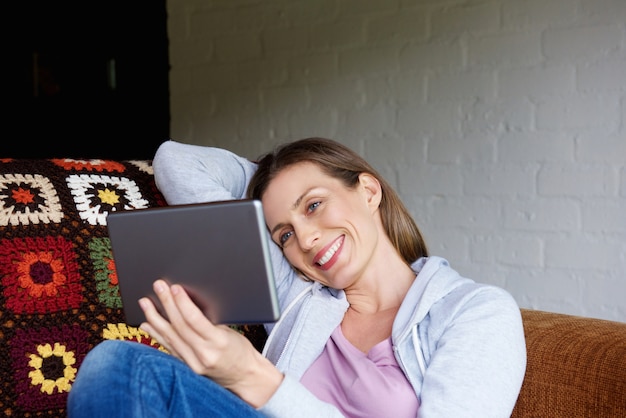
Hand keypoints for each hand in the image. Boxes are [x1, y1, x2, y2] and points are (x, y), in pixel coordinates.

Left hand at [138, 279, 282, 406]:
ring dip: (155, 318)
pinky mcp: (187, 368)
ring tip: (145, 303)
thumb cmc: (241, 350)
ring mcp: (194, 364)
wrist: (244, 377)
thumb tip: (189, 303)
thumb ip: (211, 321)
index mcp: (219, 342)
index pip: (195, 320)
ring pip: (170, 337)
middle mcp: (204, 355)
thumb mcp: (230, 331)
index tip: (174, 288)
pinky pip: (169, 348)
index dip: (182, 302)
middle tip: (158, 286)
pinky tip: (147, 324)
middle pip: (180, 326)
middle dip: (167, 304)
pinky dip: (157, 335)